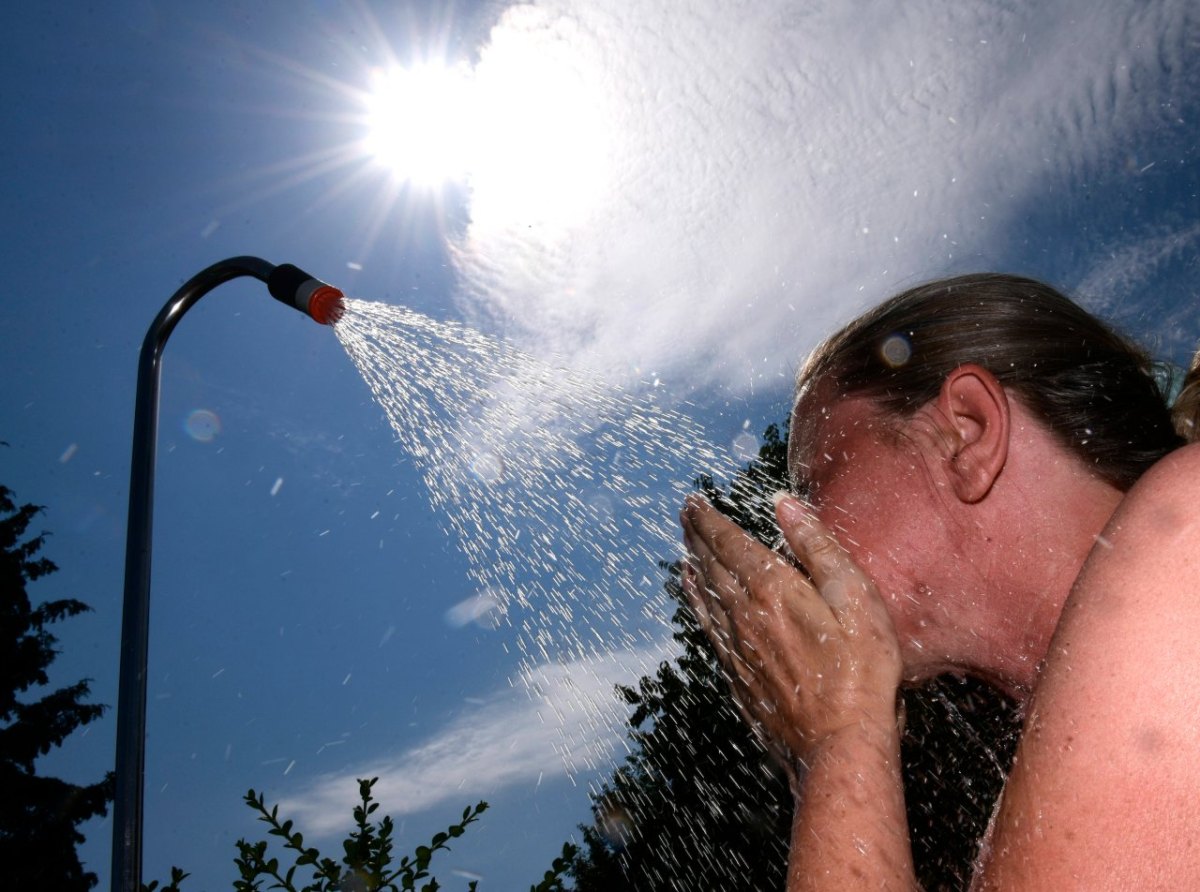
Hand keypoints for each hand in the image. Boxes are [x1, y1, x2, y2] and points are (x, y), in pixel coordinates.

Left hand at [679, 492, 902, 784]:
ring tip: (685, 545)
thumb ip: (817, 546)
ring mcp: (738, 646)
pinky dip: (696, 601)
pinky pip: (708, 625)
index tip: (692, 501)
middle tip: (684, 513)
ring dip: (694, 565)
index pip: (729, 543)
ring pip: (705, 594)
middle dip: (696, 535)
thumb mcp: (854, 597)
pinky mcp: (738, 673)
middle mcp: (745, 613)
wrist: (839, 743)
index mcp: (772, 588)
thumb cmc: (860, 669)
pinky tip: (693, 594)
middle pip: (711, 565)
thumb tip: (783, 504)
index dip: (708, 520)